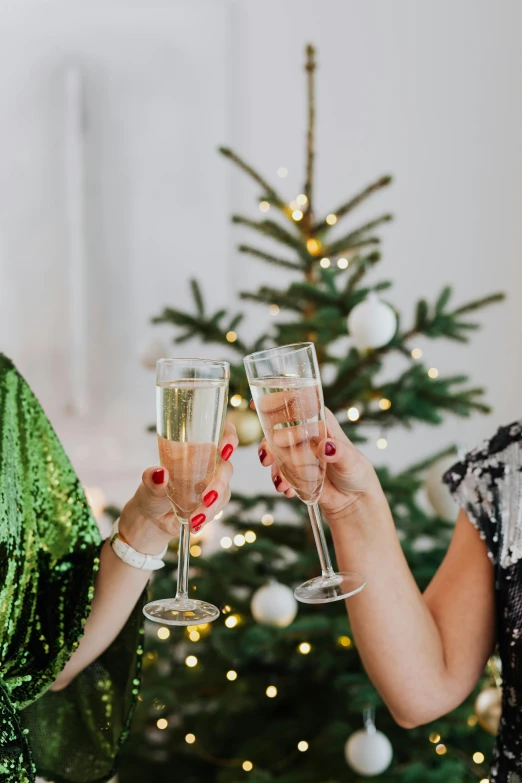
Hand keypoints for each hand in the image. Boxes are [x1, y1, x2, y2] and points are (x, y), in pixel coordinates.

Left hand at [119, 422, 237, 553]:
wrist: (152, 518)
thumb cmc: (153, 490)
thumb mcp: (148, 484)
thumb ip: (152, 478)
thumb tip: (160, 474)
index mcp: (195, 449)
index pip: (220, 433)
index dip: (228, 436)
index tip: (225, 447)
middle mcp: (208, 463)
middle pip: (226, 466)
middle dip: (219, 482)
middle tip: (207, 498)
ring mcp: (213, 482)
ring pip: (224, 489)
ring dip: (212, 505)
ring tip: (195, 518)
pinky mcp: (214, 502)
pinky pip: (219, 506)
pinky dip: (208, 515)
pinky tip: (195, 523)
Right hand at [255, 404, 380, 523]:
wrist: (353, 499)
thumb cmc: (356, 472)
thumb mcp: (352, 461)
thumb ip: (339, 453)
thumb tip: (326, 446)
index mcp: (320, 421)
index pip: (297, 406)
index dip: (278, 402)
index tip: (261, 407)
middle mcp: (305, 434)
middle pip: (278, 429)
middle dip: (269, 443)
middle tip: (267, 458)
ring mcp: (297, 452)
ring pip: (275, 451)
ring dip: (274, 466)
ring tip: (281, 483)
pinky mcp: (293, 470)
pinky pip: (279, 471)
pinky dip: (279, 480)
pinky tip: (287, 490)